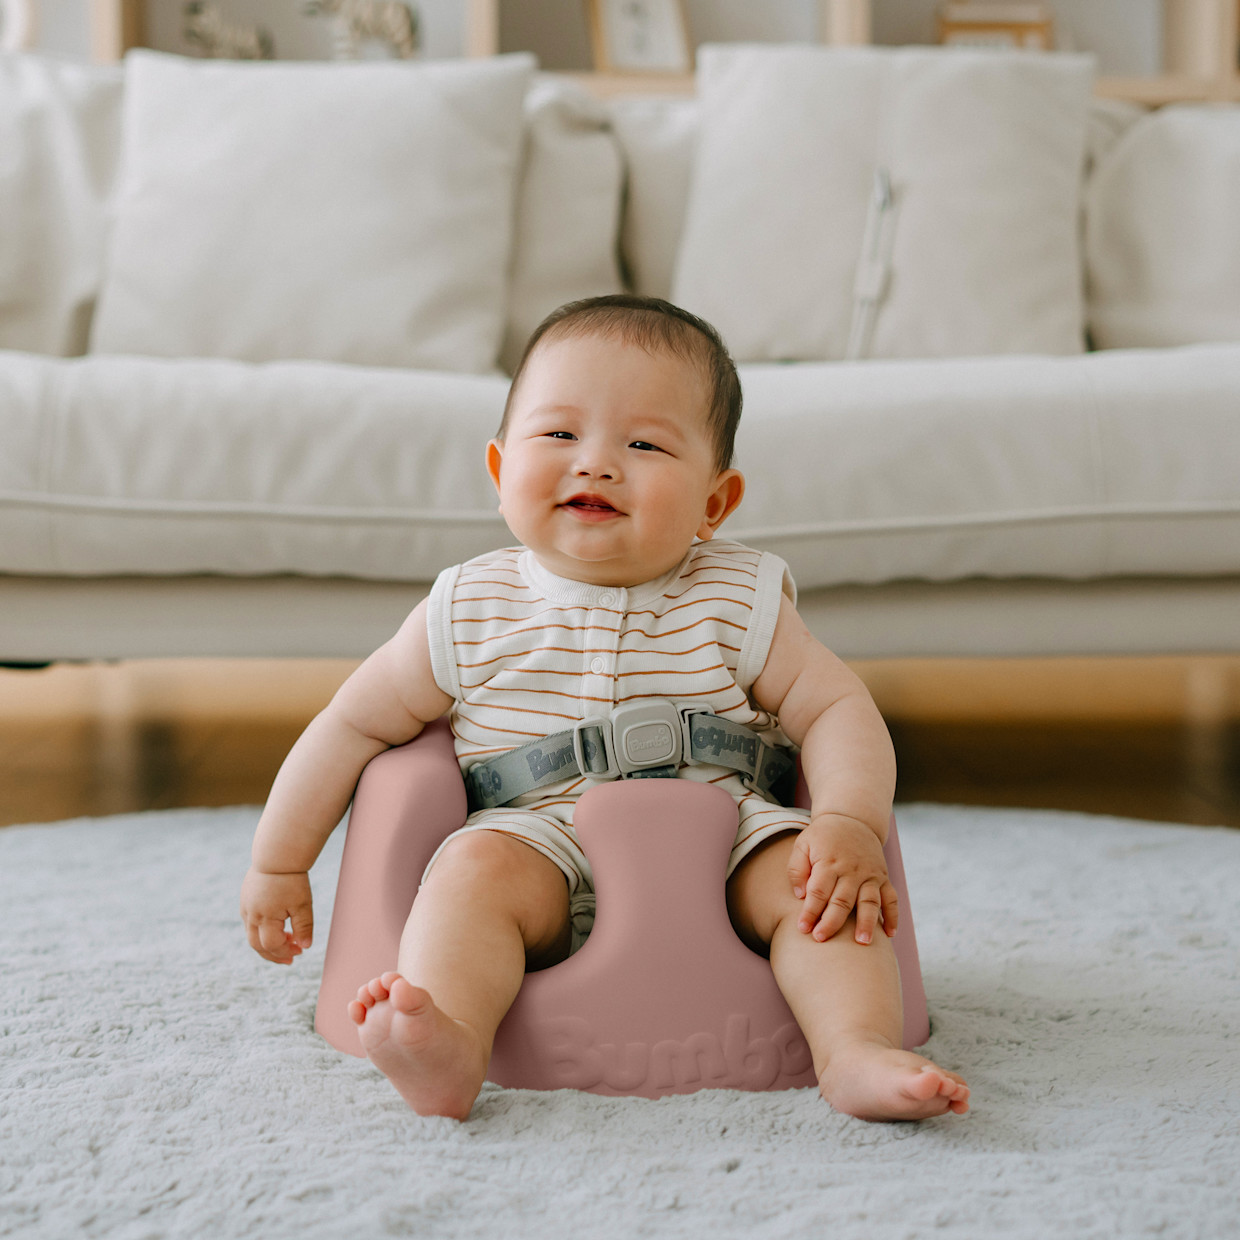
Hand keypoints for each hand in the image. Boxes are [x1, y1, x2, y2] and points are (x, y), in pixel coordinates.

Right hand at [241, 867, 313, 964]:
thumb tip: (306, 947)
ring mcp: (246, 908)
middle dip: (274, 955)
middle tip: (291, 959)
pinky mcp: (245, 900)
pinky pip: (251, 923)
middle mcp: (251, 916)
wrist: (276, 855)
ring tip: (287, 943)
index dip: (285, 952)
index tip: (300, 952)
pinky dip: (263, 931)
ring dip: (268, 944)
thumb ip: (304, 927)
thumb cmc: (292, 880)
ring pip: (252, 936)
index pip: (272, 946)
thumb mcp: (303, 904)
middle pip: (257, 946)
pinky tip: (278, 927)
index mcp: (264, 918)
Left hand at [787, 815, 898, 945]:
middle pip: (842, 900)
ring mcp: (870, 874)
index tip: (803, 928)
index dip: (810, 911)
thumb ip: (797, 869)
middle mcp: (851, 870)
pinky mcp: (883, 878)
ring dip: (866, 923)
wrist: (852, 819)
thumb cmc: (822, 837)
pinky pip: (891, 898)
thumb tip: (799, 896)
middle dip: (832, 922)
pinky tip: (889, 934)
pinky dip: (892, 916)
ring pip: (869, 901)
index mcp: (829, 861)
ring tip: (862, 943)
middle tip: (821, 939)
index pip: (818, 891)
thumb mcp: (802, 844)